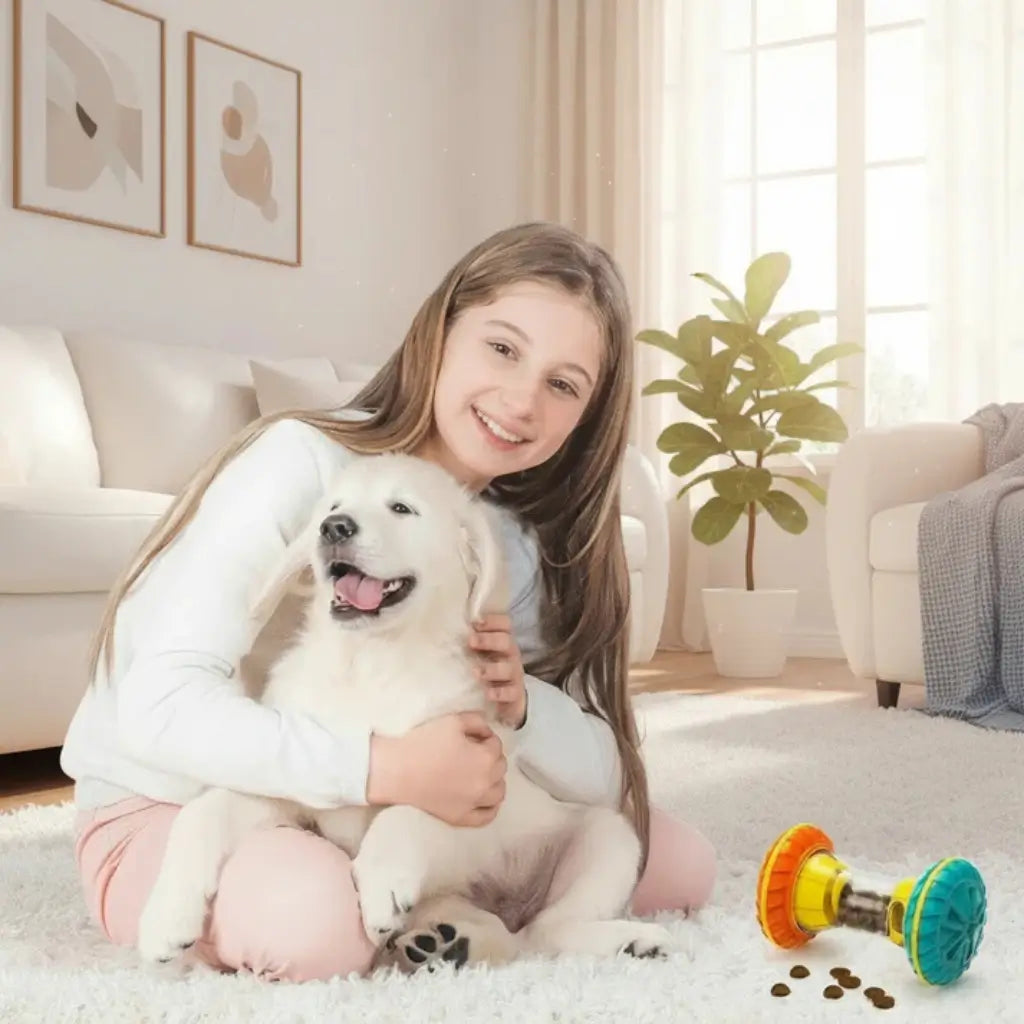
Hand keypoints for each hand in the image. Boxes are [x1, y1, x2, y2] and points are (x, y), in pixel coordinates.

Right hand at [366, 712, 506, 826]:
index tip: (473, 736)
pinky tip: (485, 798)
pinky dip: (491, 807)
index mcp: (486, 758)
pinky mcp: (461, 818)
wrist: (396, 771)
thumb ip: (477, 721)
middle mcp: (485, 783)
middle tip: (474, 752)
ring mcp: (474, 804)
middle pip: (500, 767)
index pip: (496, 745)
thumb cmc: (423, 743)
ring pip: (499, 793)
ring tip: (481, 773)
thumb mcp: (453, 720)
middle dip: (491, 757)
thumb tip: (487, 731)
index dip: (485, 737)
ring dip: (494, 780)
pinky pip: (487, 817)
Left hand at [469, 613, 527, 728]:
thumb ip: (472, 644)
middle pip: (506, 642)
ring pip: (508, 668)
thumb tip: (447, 631)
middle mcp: (511, 655)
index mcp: (503, 642)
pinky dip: (499, 693)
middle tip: (471, 641)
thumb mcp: (482, 655)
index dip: (493, 621)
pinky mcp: (515, 694)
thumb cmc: (489, 671)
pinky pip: (511, 693)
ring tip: (476, 672)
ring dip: (492, 669)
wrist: (508, 699)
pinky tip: (488, 693)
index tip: (476, 622)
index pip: (504, 625)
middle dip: (488, 640)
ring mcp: (514, 675)